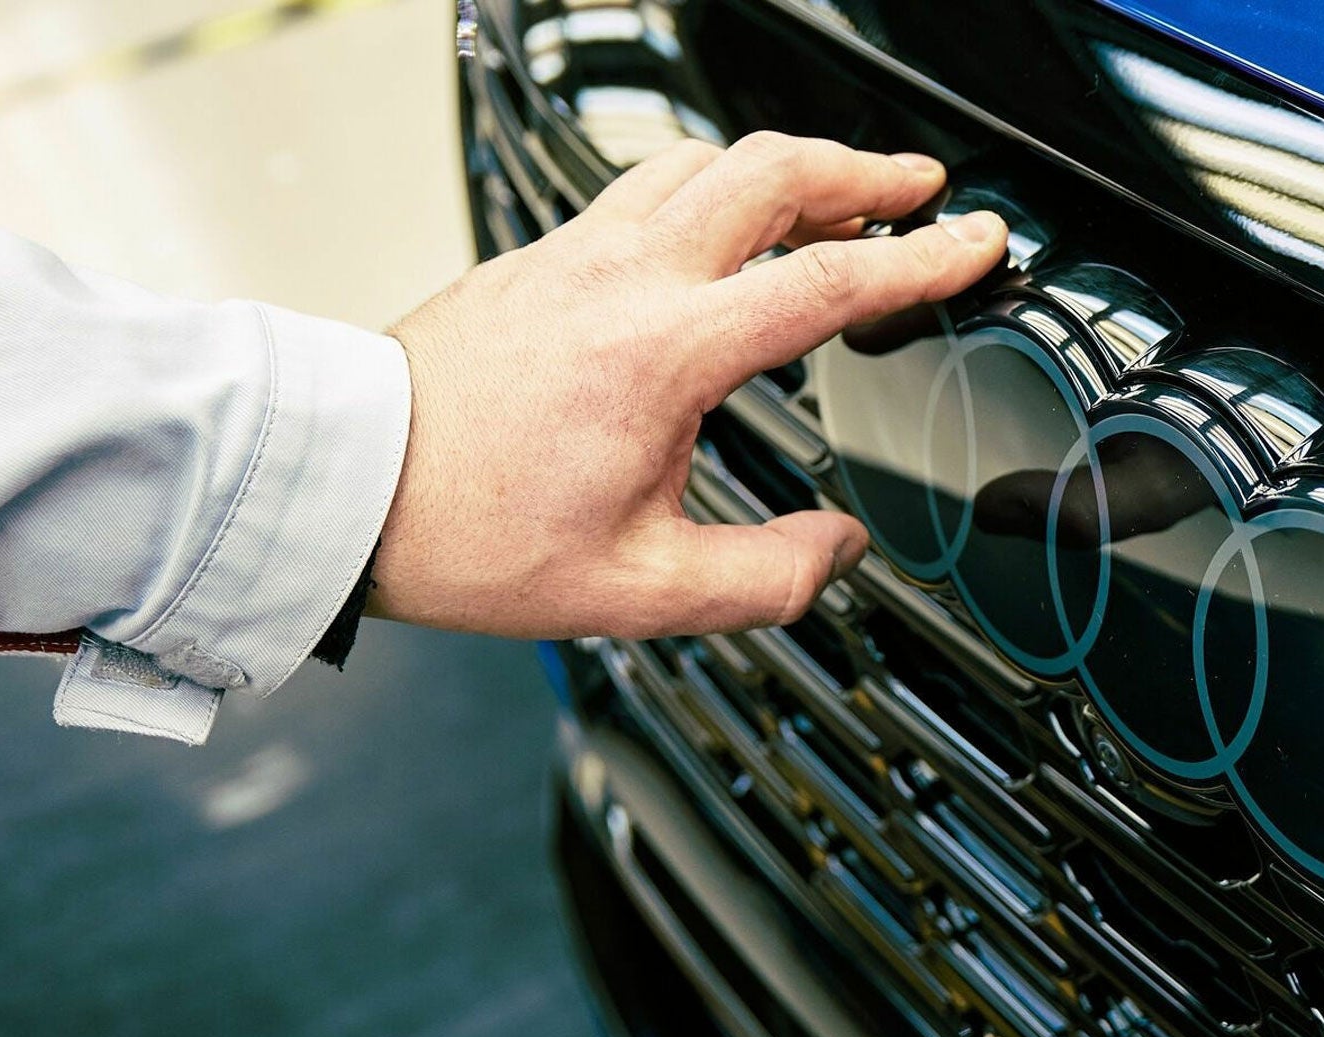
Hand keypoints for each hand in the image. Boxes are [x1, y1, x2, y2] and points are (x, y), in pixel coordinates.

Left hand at [370, 132, 1009, 638]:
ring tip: (837, 197)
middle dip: (864, 169)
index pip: (826, 280)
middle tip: (919, 188)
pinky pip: (646, 183)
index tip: (974, 241)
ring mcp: (576, 254)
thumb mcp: (636, 590)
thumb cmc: (470, 532)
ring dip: (786, 167)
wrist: (349, 485)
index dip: (921, 259)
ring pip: (704, 160)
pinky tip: (721, 220)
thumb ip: (762, 579)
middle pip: (769, 172)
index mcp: (664, 354)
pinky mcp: (540, 255)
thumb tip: (836, 554)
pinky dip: (712, 183)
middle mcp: (624, 280)